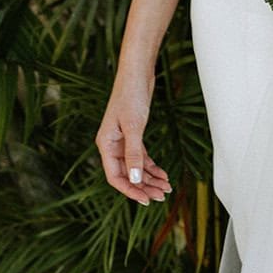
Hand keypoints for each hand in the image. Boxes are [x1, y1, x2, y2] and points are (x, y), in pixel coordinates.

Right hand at [95, 75, 171, 204]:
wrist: (137, 72)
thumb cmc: (131, 95)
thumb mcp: (133, 126)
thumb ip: (133, 154)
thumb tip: (135, 180)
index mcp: (106, 144)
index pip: (115, 177)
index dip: (130, 190)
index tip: (146, 200)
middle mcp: (112, 145)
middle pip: (127, 174)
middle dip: (144, 187)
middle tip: (162, 196)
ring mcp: (123, 140)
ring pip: (136, 167)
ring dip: (150, 179)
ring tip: (166, 188)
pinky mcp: (134, 134)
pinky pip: (141, 157)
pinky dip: (152, 166)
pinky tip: (163, 174)